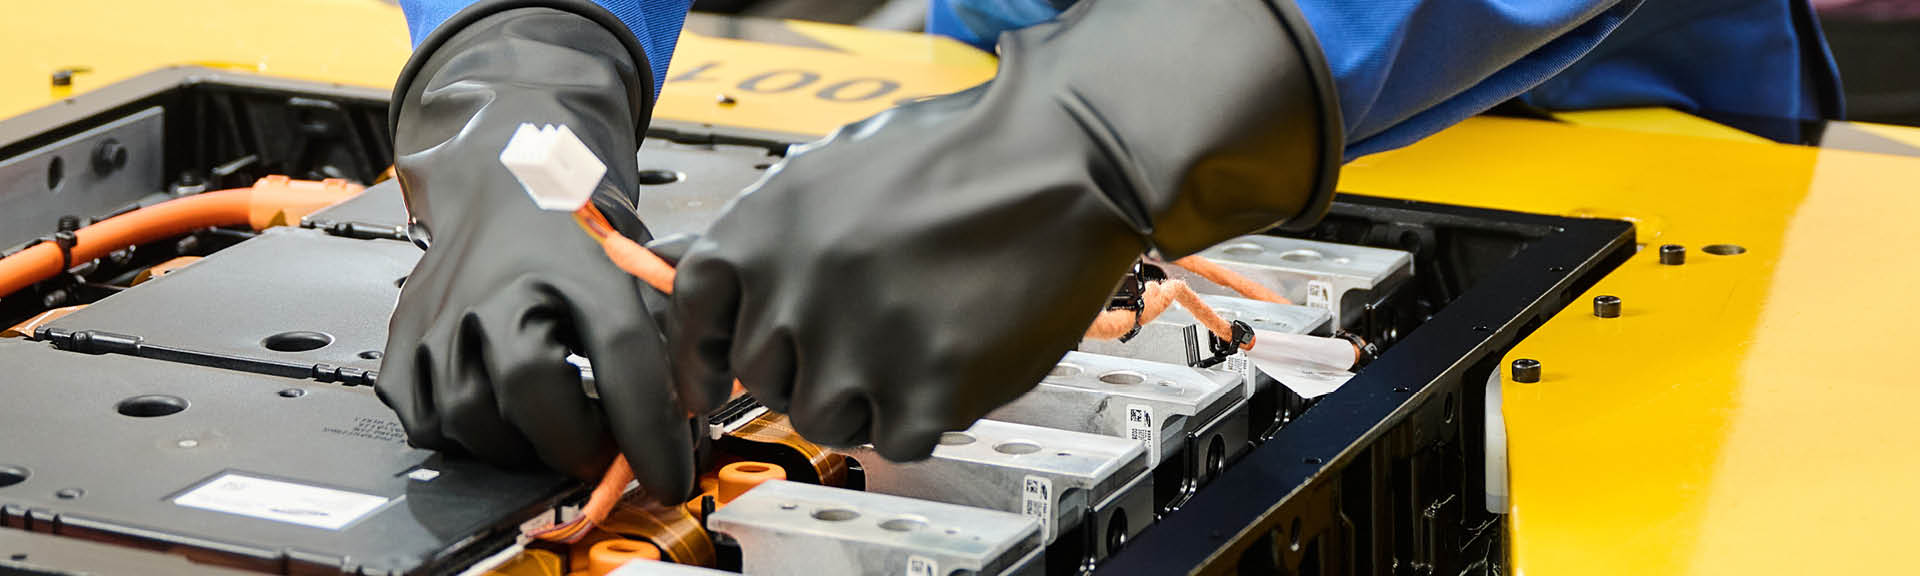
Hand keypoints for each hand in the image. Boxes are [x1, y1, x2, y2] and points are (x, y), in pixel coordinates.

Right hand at [376, 4, 709, 501]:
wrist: (508, 178)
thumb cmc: (581, 234)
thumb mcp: (640, 267)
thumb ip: (670, 335)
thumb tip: (695, 418)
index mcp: (579, 266)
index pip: (623, 357)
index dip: (650, 430)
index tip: (670, 479)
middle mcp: (504, 286)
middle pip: (529, 387)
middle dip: (572, 443)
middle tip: (598, 456)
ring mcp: (444, 311)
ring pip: (470, 415)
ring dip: (519, 449)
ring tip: (551, 434)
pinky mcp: (403, 336)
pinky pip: (423, 420)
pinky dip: (465, 441)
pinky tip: (499, 421)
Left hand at [668, 0, 1339, 460]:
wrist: (1058, 163)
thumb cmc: (959, 159)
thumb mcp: (831, 173)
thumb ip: (766, 236)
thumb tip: (695, 274)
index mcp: (766, 230)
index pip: (694, 315)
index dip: (702, 356)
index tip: (709, 385)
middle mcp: (799, 289)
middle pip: (764, 378)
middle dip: (805, 369)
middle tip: (861, 338)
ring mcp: (860, 344)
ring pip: (825, 418)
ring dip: (865, 397)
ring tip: (915, 340)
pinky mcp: (925, 387)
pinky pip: (898, 439)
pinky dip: (924, 414)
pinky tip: (952, 358)